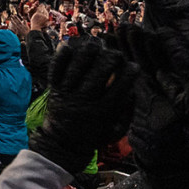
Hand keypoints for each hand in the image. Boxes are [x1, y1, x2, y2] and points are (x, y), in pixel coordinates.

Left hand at [29, 37, 136, 173]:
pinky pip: (55, 70)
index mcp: (100, 112)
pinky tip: (68, 46)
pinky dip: (61, 57)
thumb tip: (132, 91)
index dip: (128, 75)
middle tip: (117, 54)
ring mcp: (66, 93)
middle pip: (97, 74)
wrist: (62, 144)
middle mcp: (82, 101)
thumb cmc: (93, 136)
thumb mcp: (114, 131)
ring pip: (76, 68)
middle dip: (110, 60)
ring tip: (96, 44)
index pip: (118, 89)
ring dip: (87, 53)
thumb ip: (125, 113)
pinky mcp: (54, 89)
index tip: (134, 66)